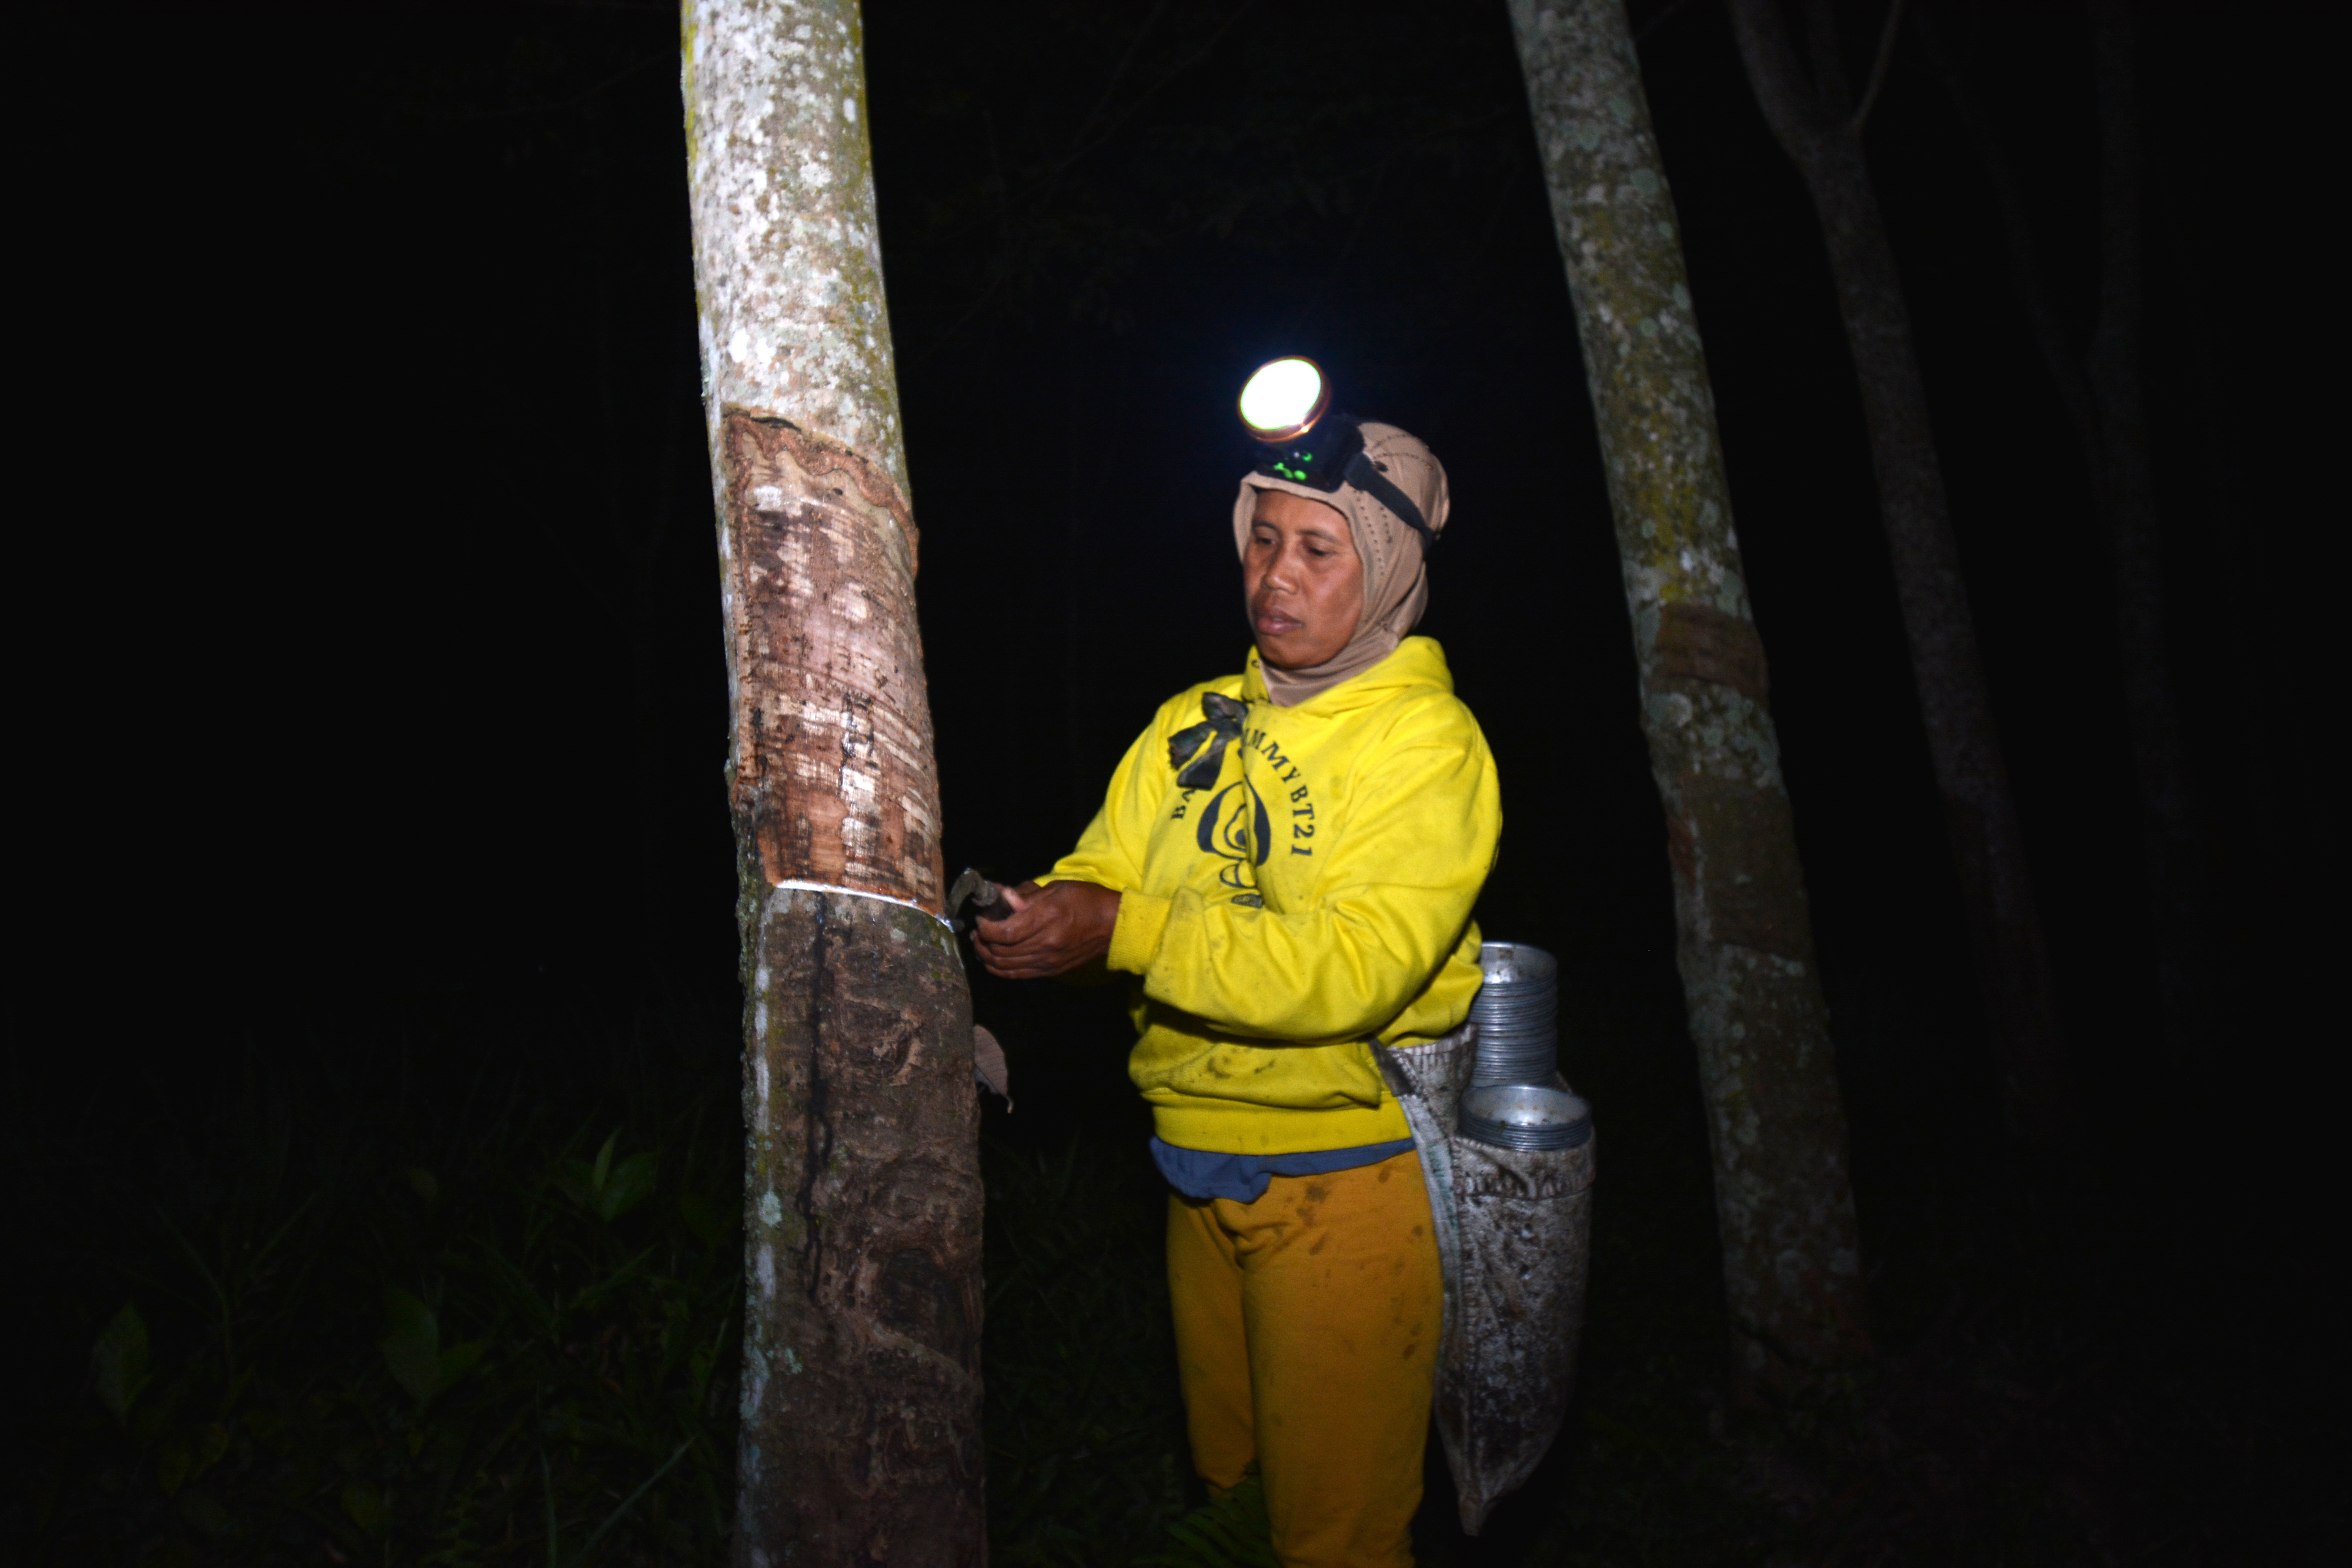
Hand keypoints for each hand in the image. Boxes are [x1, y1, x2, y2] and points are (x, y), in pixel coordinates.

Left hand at [973, 880, 1119, 979]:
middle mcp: (1045, 944)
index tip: (981, 917)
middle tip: (977, 928)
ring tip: (981, 942)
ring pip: (1004, 967)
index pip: (1005, 932)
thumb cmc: (1085, 900)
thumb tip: (1000, 895)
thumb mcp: (1056, 888)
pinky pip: (1016, 974)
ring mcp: (1047, 961)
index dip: (986, 927)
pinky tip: (993, 958)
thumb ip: (1026, 895)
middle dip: (981, 941)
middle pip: (1000, 951)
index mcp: (1047, 919)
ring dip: (986, 956)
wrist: (1112, 926)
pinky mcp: (1050, 971)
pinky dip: (999, 968)